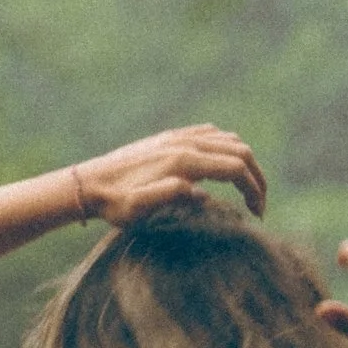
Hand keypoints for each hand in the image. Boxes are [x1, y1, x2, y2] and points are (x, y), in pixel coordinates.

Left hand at [76, 125, 266, 224]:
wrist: (88, 184)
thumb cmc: (115, 203)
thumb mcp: (139, 209)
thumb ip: (172, 196)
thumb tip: (203, 193)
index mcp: (182, 161)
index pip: (235, 168)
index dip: (254, 189)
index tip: (257, 214)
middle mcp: (184, 142)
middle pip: (239, 150)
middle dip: (256, 177)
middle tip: (258, 204)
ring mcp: (177, 136)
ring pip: (228, 139)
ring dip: (243, 162)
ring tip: (245, 189)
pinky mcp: (170, 137)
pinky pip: (210, 133)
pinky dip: (226, 147)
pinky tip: (222, 167)